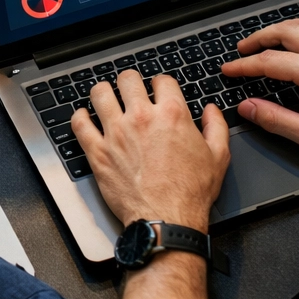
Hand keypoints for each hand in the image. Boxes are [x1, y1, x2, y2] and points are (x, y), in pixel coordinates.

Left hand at [74, 70, 229, 231]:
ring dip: (103, 93)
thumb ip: (216, 127)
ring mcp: (116, 133)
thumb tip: (211, 110)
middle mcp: (141, 118)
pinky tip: (85, 117)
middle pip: (128, 80)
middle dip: (130, 82)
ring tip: (106, 98)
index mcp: (171, 115)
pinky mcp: (97, 151)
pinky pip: (79, 123)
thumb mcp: (218, 157)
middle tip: (130, 90)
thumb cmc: (191, 193)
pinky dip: (80, 117)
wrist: (167, 219)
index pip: (161, 80)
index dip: (160, 83)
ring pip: (100, 94)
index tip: (157, 90)